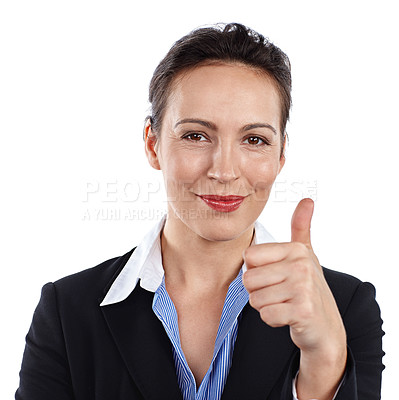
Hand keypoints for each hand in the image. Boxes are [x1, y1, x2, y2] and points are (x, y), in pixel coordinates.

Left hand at [243, 198, 346, 398]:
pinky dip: (273, 320)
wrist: (325, 325)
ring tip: (285, 304)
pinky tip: (288, 316)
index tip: (274, 276)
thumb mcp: (305, 254)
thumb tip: (307, 199)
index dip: (255, 270)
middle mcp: (301, 264)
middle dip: (258, 291)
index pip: (248, 256)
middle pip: (248, 279)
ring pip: (255, 299)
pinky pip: (266, 315)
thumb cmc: (308, 287)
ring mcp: (303, 288)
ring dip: (266, 306)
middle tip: (279, 293)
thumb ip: (301, 227)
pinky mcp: (302, 311)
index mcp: (295, 249)